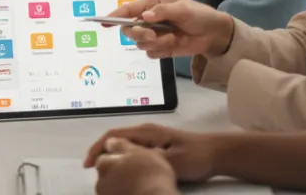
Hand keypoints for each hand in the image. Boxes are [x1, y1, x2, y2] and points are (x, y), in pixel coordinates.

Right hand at [86, 125, 215, 183]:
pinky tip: (124, 172)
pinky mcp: (157, 147)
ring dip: (112, 157)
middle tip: (94, 172)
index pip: (113, 135)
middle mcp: (146, 132)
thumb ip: (147, 160)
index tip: (88, 164)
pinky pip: (133, 151)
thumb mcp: (172, 162)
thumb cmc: (196, 156)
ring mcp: (152, 138)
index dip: (97, 148)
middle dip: (101, 153)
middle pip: (115, 139)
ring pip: (124, 146)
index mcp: (146, 132)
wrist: (217, 154)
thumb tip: (124, 160)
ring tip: (105, 173)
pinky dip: (123, 160)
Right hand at [104, 0, 234, 58]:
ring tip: (172, 38)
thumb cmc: (198, 15)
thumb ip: (163, 12)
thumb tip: (145, 16)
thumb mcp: (183, 9)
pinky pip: (150, 53)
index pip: (128, 10)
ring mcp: (154, 34)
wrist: (213, 34)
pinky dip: (160, 51)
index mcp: (151, 5)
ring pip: (139, 43)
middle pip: (129, 29)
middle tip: (153, 35)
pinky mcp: (160, 48)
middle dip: (139, 34)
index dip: (114, 15)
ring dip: (155, 43)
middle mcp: (148, 19)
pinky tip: (173, 45)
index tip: (104, 22)